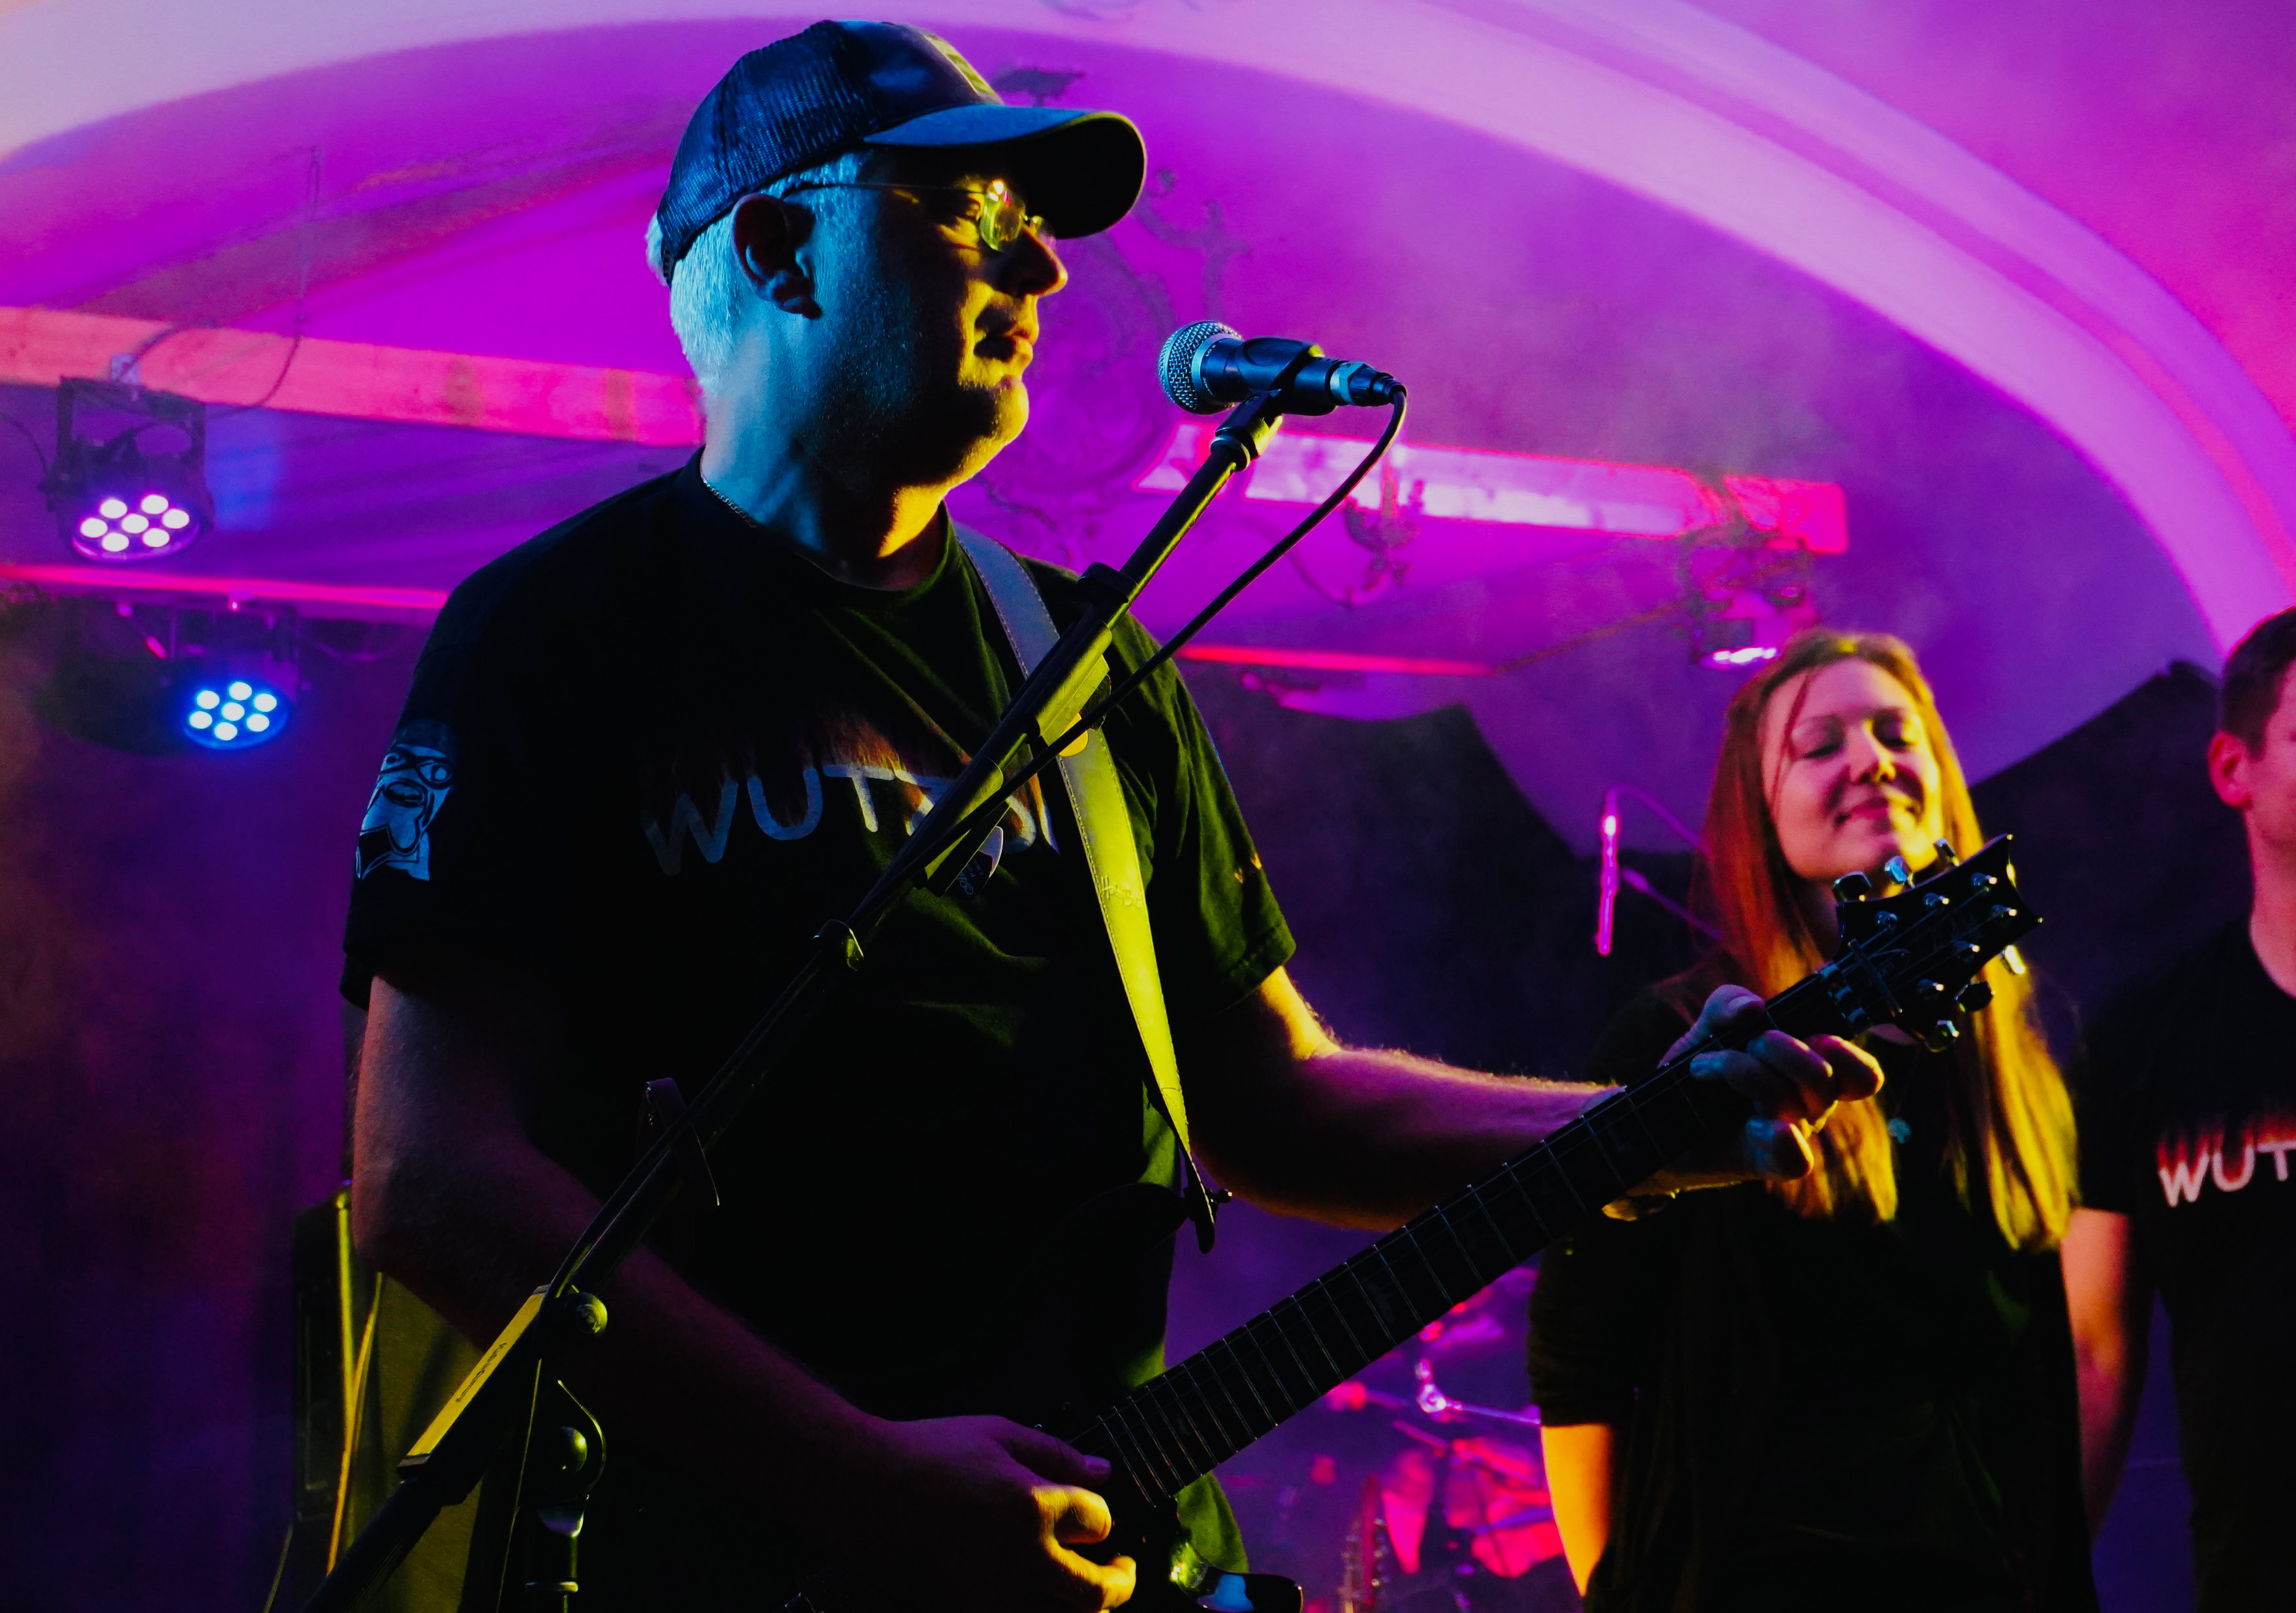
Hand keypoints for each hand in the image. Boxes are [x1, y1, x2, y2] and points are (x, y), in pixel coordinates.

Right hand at [832, 1413, 1137, 1610]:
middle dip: (1121, 1582)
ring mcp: (991, 1595)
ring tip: (1086, 1592)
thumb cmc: (926, 1451)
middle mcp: (1019, 1559)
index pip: (1100, 1523)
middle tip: (1122, 1569)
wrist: (857, 1489)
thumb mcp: (997, 1432)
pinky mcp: (965, 1612)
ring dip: (1086, 1610)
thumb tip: (1104, 1472)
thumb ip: (1056, 1455)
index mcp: (1031, 1505)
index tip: (1093, 1512)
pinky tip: (1042, 1601)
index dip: (1103, 1515)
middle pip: (1097, 1593)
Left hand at [1642, 984, 1882, 1190]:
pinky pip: (1795, 1159)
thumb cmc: (1697, 1069)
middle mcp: (1808, 1106)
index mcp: (1809, 1072)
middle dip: (1780, 1048)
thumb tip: (1754, 1008)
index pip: (1861, 1075)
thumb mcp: (1709, 1024)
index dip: (1847, 1053)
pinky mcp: (1761, 1161)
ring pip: (1792, 1102)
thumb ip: (1728, 1003)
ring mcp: (1787, 1135)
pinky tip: (1751, 1124)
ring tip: (1701, 1066)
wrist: (1657, 1116)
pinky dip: (1779, 1137)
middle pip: (1823, 1078)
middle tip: (1746, 1042)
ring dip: (1744, 1070)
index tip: (1814, 1036)